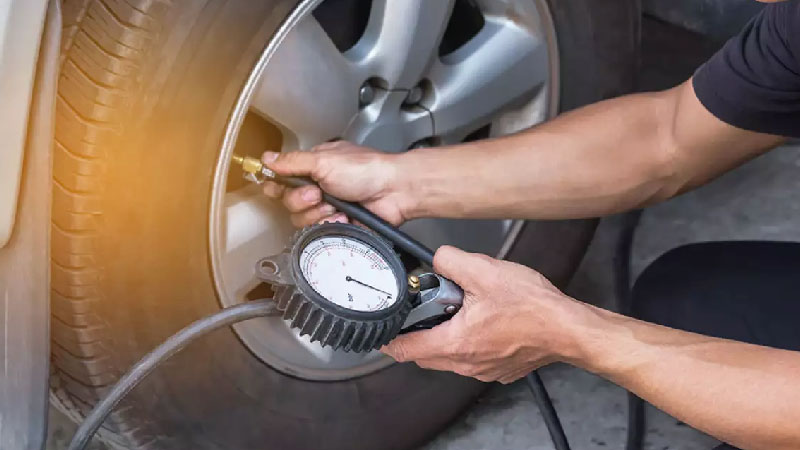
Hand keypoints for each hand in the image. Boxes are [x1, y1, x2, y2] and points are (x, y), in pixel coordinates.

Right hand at [262, 141, 411, 226]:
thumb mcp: (324, 160)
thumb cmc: (367, 170)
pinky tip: (343, 217)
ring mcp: (329, 207)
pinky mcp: (338, 224)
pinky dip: (331, 224)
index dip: (276, 185)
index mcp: (314, 167)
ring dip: (318, 213)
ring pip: (302, 219)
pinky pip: (320, 231)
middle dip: (301, 200)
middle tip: (317, 194)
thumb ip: (293, 162)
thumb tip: (268, 158)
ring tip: (336, 205)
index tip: (274, 188)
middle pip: (289, 203)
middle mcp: (319, 187)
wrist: (394, 191)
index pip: (282, 178)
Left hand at [382, 246, 589, 383]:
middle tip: (421, 312)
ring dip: (445, 337)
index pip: (406, 350)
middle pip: (425, 356)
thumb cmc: (533, 307)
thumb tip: (438, 258)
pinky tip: (483, 321)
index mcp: (456, 342)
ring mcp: (485, 370)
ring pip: (450, 358)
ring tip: (457, 311)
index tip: (380, 332)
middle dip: (417, 334)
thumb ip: (451, 261)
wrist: (569, 329)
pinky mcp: (501, 369)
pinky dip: (469, 343)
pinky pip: (473, 359)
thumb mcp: (485, 270)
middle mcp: (467, 363)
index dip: (388, 340)